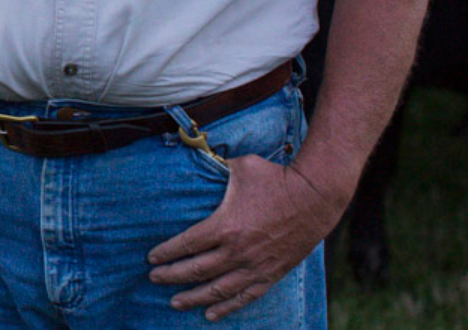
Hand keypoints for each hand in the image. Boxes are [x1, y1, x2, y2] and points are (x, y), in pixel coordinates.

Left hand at [148, 153, 345, 319]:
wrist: (316, 197)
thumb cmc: (276, 178)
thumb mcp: (241, 167)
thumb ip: (215, 167)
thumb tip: (194, 154)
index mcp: (225, 226)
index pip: (187, 245)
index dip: (166, 253)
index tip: (151, 258)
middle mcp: (237, 251)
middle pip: (196, 270)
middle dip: (171, 276)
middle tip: (153, 279)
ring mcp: (255, 266)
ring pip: (218, 289)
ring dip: (194, 297)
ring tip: (175, 303)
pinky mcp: (271, 274)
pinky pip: (245, 297)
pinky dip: (227, 308)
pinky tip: (210, 315)